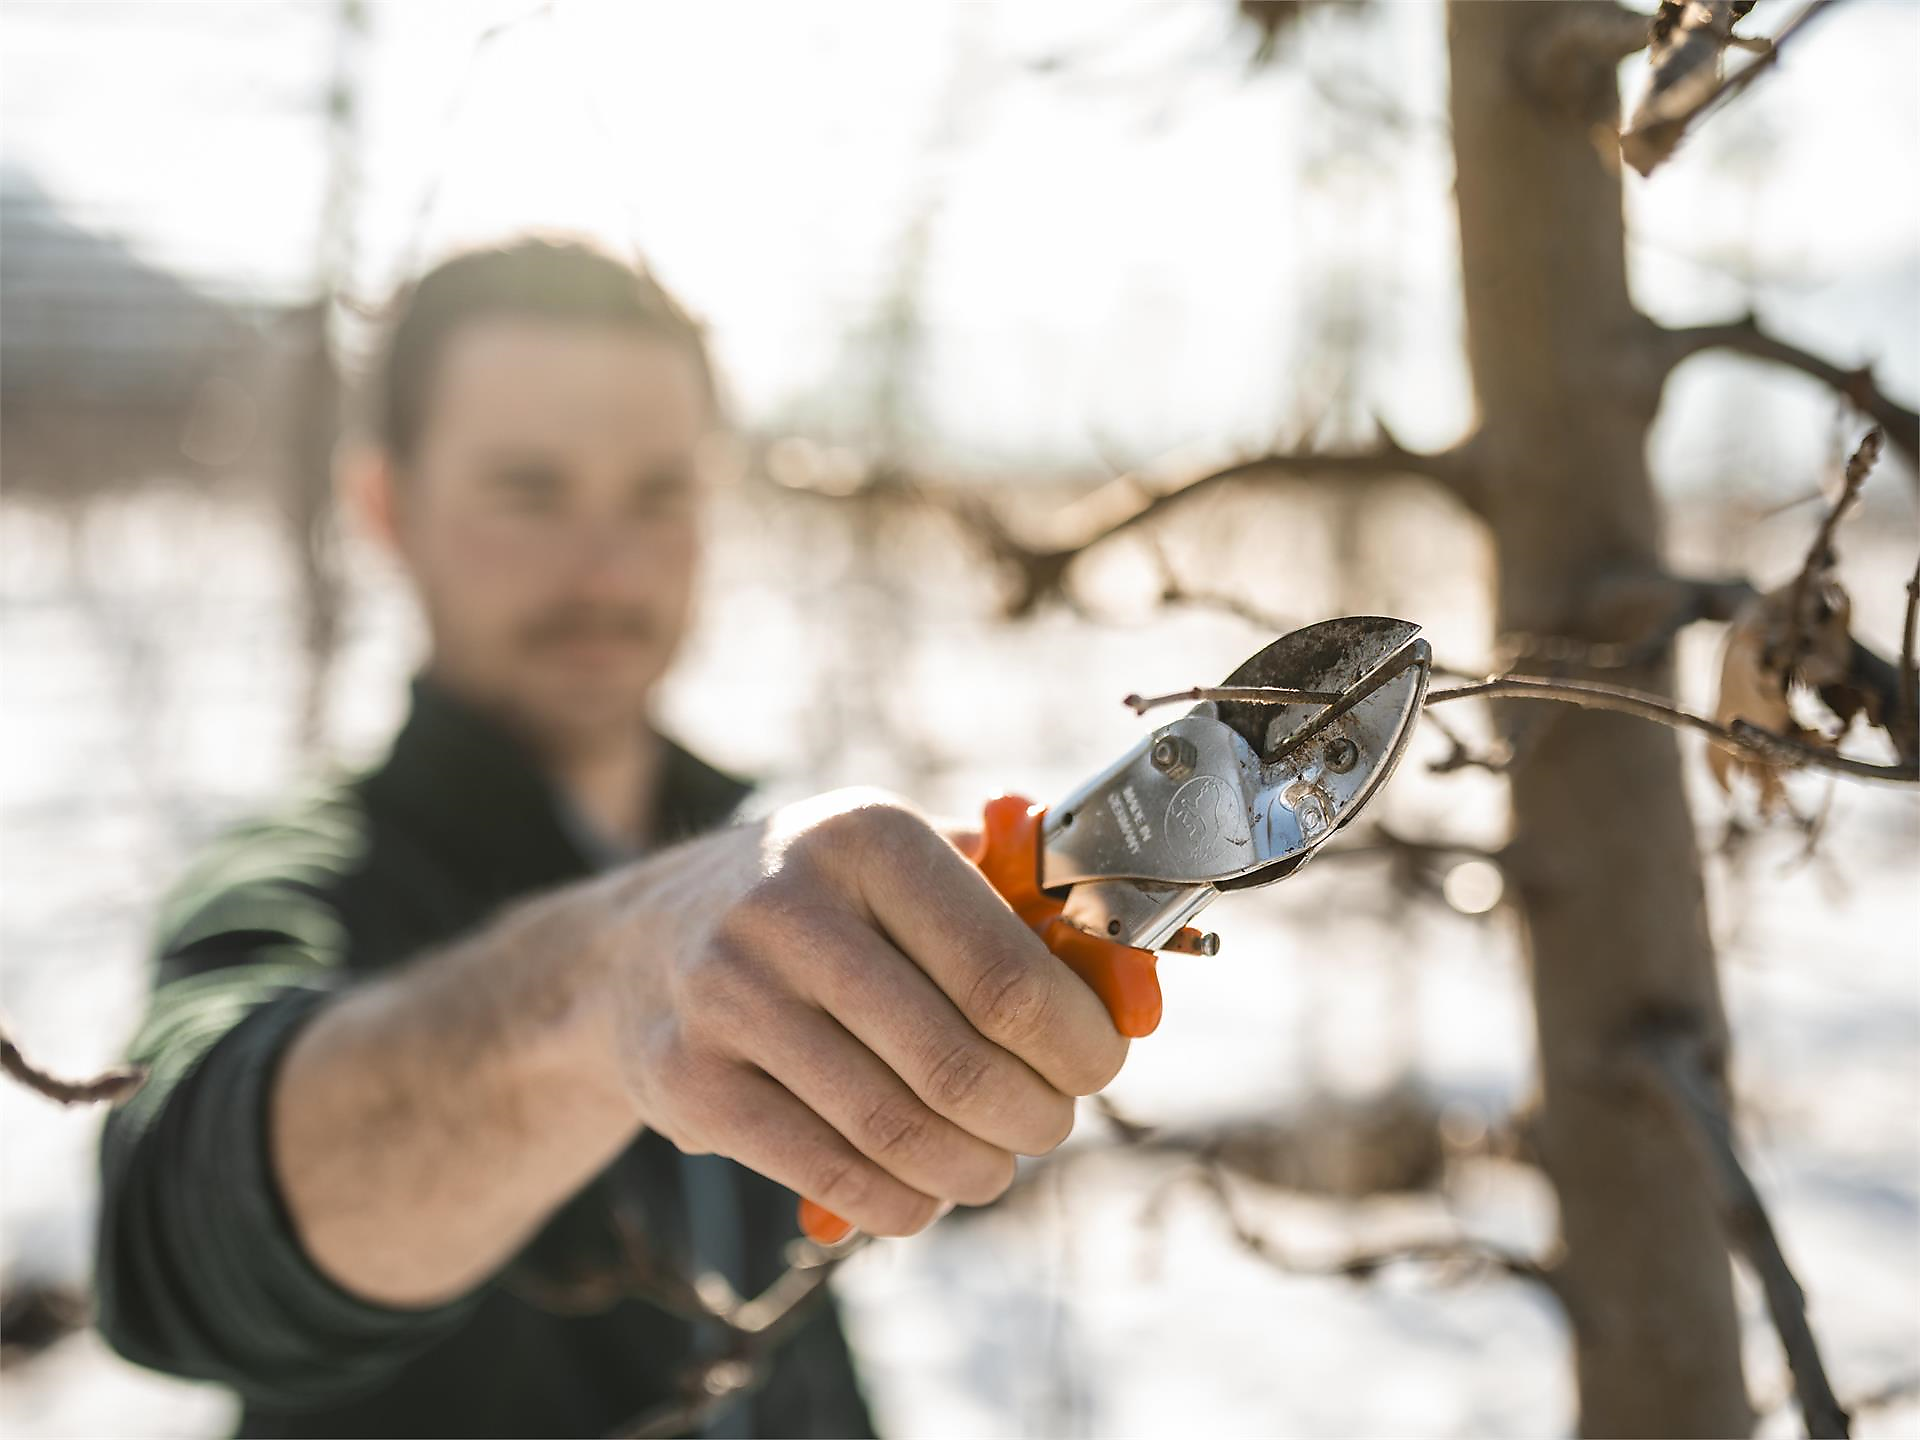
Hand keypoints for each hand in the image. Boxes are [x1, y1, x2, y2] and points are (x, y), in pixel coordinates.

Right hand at [604, 790, 1129, 1234]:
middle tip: (1050, 1123)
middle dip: (1035, 1116)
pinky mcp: (689, 1082)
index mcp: (867, 837)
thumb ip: (1013, 906)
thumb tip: (1131, 987)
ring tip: (994, 1164)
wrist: (631, 949)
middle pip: (960, 1063)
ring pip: (899, 1132)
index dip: (1078, 1040)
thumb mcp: (899, 864)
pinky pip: (832, 1175)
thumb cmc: (812, 906)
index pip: (1006, 971)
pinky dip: (902, 1203)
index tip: (1099, 1064)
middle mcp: (788, 908)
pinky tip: (924, 1191)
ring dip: (975, 1169)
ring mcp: (728, 996)